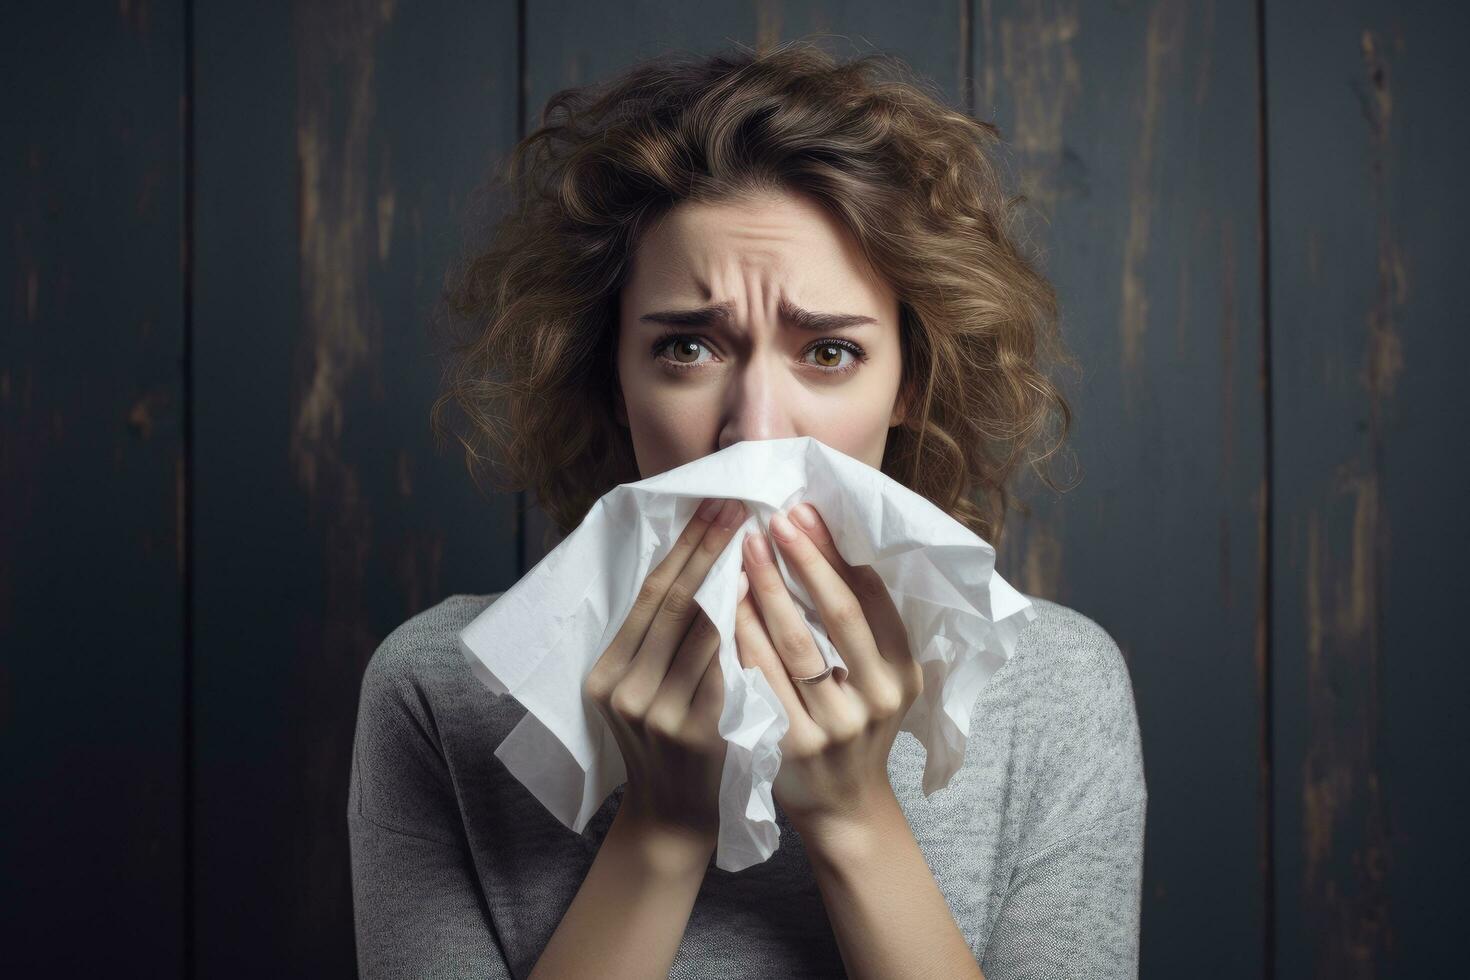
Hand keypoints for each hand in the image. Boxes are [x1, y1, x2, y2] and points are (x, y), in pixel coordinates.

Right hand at [583, 496, 748, 848]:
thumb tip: (694, 557)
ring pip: (704, 632)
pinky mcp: (701, 733)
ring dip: (734, 580)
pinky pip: (729, 669)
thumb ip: (656, 637)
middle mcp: (626, 691)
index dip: (684, 546)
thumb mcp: (641, 686)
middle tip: (738, 503)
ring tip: (760, 539)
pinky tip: (766, 600)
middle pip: (675, 603)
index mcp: (605, 672)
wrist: (672, 815)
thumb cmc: (664, 739)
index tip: (712, 503)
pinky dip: (748, 630)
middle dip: (709, 548)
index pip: (650, 594)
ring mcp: (662, 715)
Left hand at [736, 502, 922, 840]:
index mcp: (901, 674)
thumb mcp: (881, 680)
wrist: (842, 807)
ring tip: (744, 549)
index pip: (872, 599)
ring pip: (794, 645)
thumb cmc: (856, 727)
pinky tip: (726, 603)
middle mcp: (875, 699)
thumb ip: (867, 628)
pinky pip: (760, 678)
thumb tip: (832, 548)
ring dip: (767, 590)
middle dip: (804, 560)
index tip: (805, 513)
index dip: (837, 553)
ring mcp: (833, 725)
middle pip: (838, 615)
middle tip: (774, 518)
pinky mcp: (792, 744)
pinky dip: (742, 636)